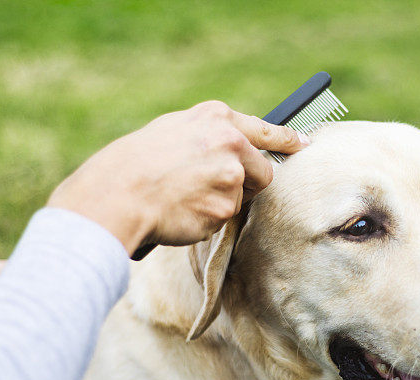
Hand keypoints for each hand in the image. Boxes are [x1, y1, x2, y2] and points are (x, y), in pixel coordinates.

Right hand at [47, 101, 308, 253]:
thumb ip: (207, 136)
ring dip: (219, 205)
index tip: (302, 145)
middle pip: (263, 173)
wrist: (117, 194)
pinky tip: (181, 212)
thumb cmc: (134, 163)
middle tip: (215, 191)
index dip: (286, 140)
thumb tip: (232, 148)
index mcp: (217, 119)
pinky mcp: (226, 207)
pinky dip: (205, 221)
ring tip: (183, 198)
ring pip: (240, 200)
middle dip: (246, 186)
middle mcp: (231, 142)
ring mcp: (231, 175)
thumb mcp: (171, 130)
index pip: (265, 130)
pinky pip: (223, 221)